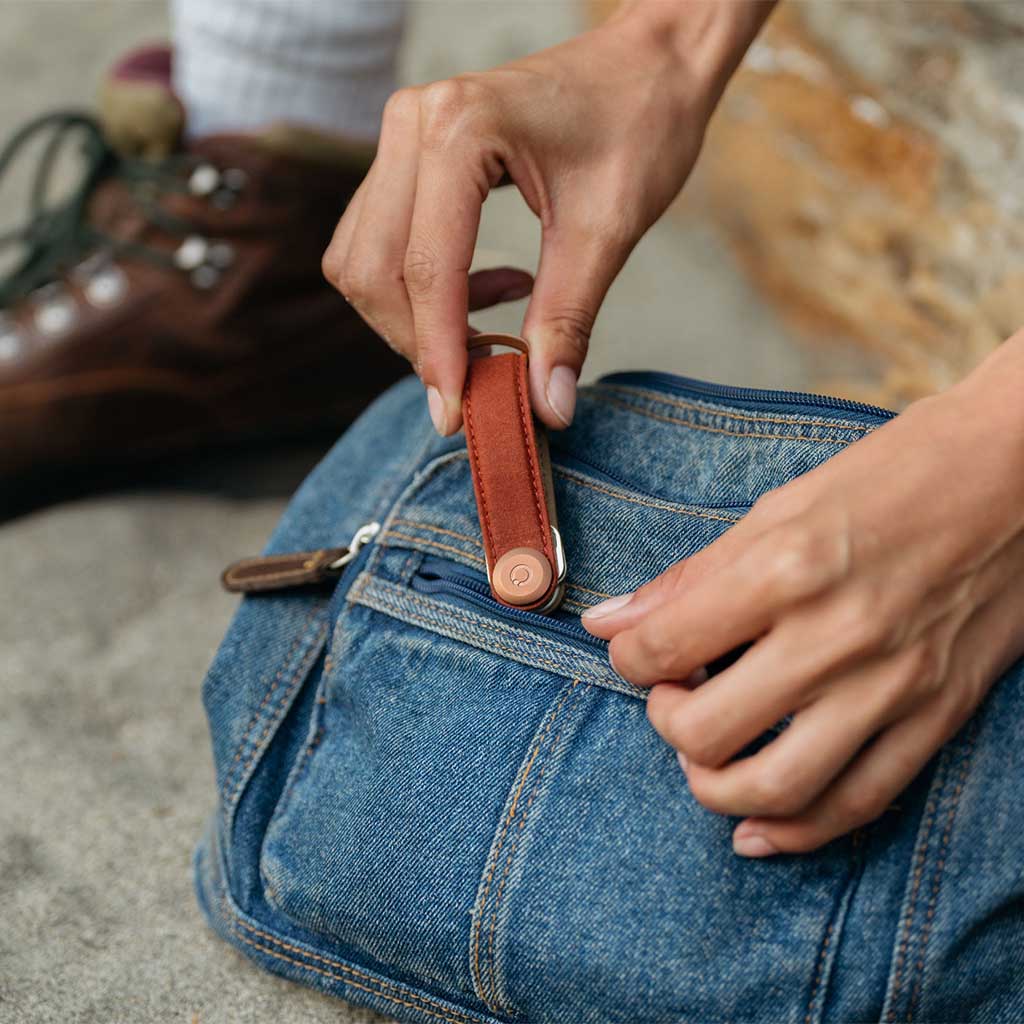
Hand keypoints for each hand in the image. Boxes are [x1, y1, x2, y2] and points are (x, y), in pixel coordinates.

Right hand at [323, 2, 771, 434]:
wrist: (650, 62)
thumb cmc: (640, 124)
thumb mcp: (608, 231)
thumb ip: (567, 321)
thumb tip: (545, 406)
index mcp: (460, 131)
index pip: (427, 268)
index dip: (439, 353)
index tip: (457, 415)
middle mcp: (413, 123)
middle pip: (374, 269)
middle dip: (417, 341)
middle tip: (480, 382)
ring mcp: (402, 132)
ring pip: (364, 258)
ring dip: (414, 317)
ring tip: (491, 331)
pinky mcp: (409, 152)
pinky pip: (380, 238)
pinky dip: (420, 286)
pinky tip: (490, 289)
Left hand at [583, 334, 1023, 855]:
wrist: (1020, 471)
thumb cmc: (894, 473)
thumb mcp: (779, 507)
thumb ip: (691, 576)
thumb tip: (610, 621)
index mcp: (787, 567)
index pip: (665, 647)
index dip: (628, 657)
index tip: (633, 650)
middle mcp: (837, 635)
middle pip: (707, 730)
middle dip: (665, 722)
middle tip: (669, 696)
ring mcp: (893, 684)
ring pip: (777, 785)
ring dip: (714, 789)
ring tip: (700, 759)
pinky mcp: (938, 714)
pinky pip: (860, 801)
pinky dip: (797, 830)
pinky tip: (756, 828)